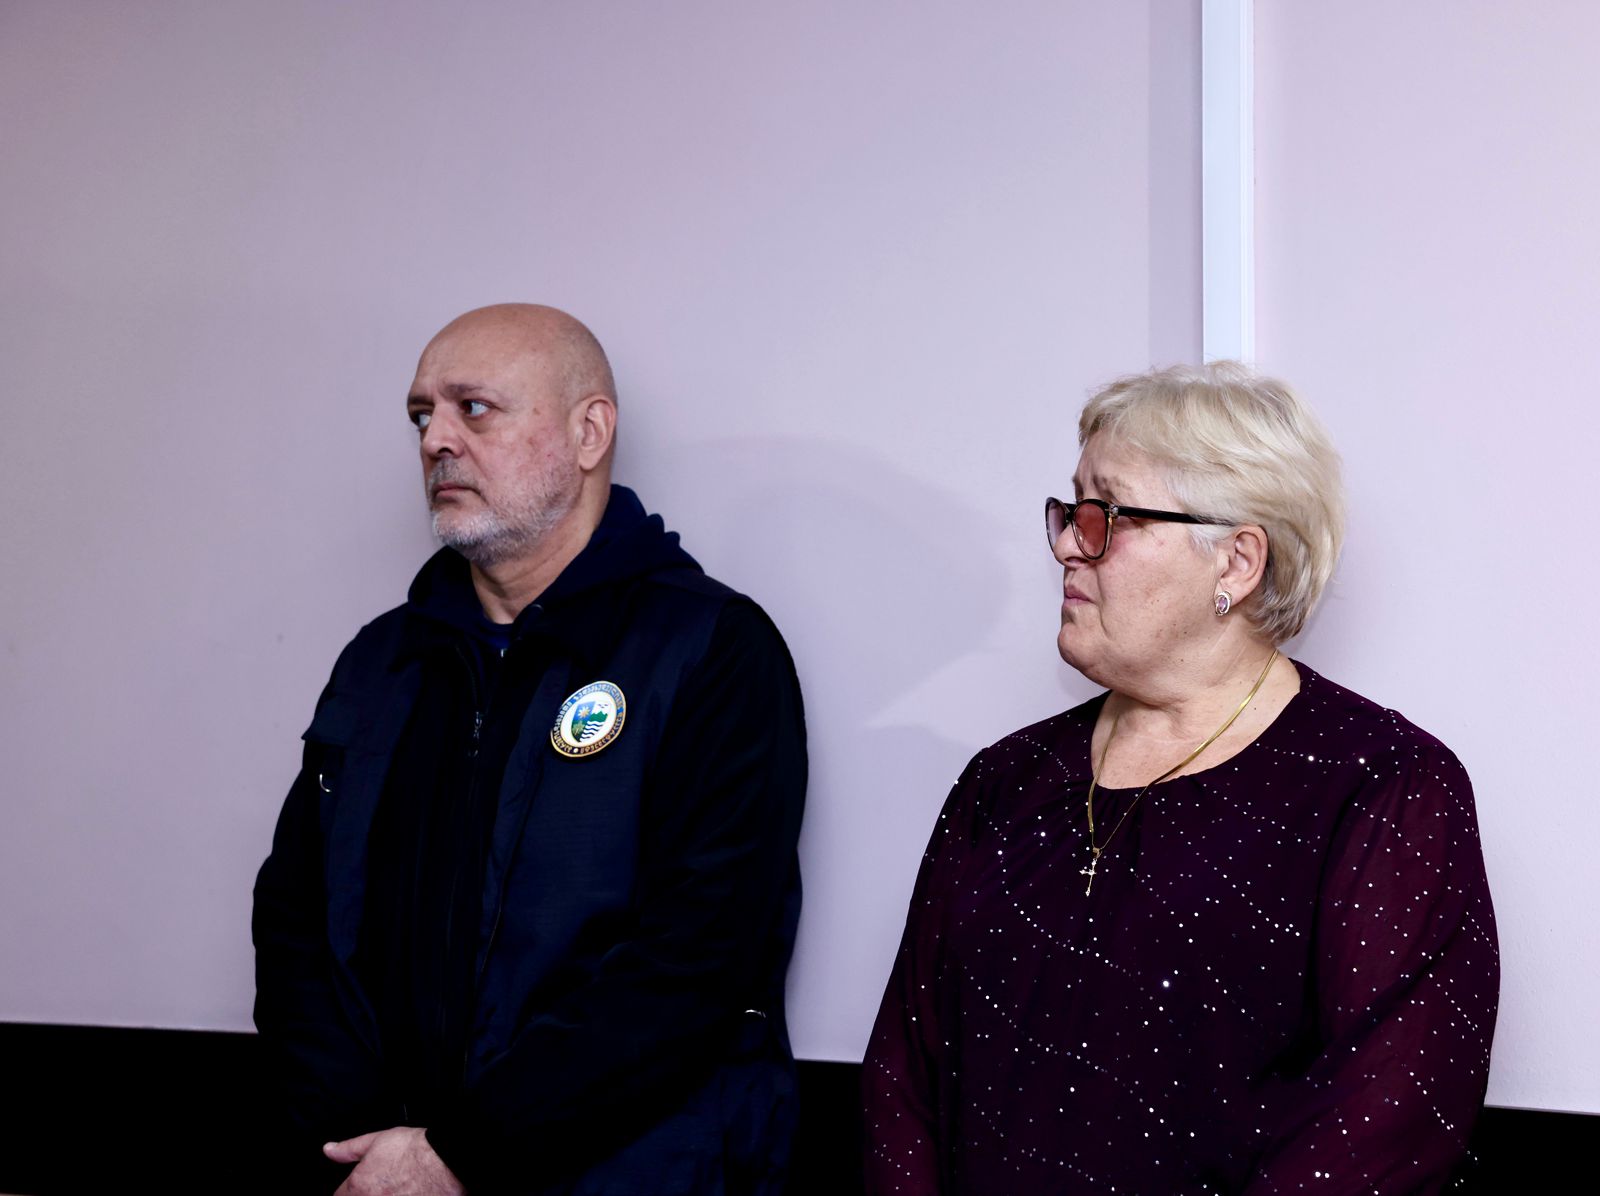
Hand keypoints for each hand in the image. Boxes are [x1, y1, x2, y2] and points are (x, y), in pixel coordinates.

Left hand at [325, 1126, 464, 1194]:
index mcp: (358, 1188)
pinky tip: (406, 1194)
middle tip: (379, 1187)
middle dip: (365, 1194)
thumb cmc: (415, 1150)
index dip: (345, 1192)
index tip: (354, 1189)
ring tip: (394, 1189)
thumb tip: (329, 1150)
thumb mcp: (377, 1140)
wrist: (445, 1161)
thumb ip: (349, 1148)